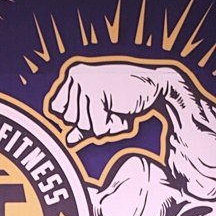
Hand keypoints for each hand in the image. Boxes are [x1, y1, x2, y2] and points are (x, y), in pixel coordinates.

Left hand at [49, 61, 163, 143]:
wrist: (157, 87)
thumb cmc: (129, 94)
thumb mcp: (102, 109)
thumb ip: (84, 124)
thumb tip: (68, 141)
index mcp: (73, 74)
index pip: (58, 109)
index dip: (77, 116)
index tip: (97, 106)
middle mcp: (75, 76)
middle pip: (69, 120)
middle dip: (91, 121)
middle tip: (110, 107)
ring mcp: (84, 83)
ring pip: (82, 126)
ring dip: (103, 124)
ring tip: (116, 108)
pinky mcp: (95, 93)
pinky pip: (96, 128)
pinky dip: (112, 126)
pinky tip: (122, 110)